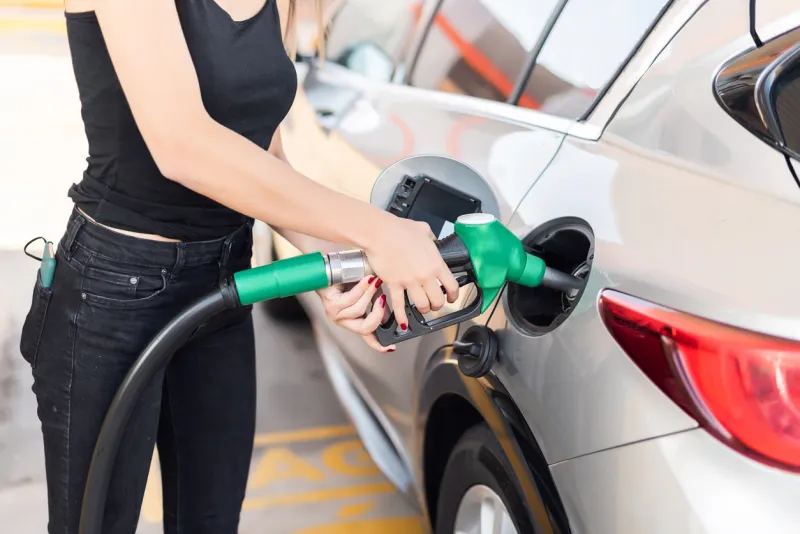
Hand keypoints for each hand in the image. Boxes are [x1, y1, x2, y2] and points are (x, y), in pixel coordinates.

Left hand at [317, 276, 395, 352]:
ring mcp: (336, 315)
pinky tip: (368, 280)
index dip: (379, 345)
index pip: (368, 337)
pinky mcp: (330, 305)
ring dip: (370, 294)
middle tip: (383, 299)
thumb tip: (387, 319)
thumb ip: (378, 306)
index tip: (391, 348)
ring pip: (358, 311)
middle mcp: (345, 321)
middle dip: (377, 314)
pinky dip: (362, 289)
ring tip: (376, 281)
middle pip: (364, 329)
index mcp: (355, 320)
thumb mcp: (370, 292)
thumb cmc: (349, 278)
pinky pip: (350, 299)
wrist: (331, 267)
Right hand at [362, 216, 458, 330]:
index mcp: (436, 263)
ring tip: (422, 308)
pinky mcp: (394, 285)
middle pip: (438, 300)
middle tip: (435, 304)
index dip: (454, 295)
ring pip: (422, 306)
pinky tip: (403, 323)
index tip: (451, 298)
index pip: (452, 286)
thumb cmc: (400, 229)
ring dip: (423, 309)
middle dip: (437, 305)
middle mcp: (425, 276)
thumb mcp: (424, 230)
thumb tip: (432, 241)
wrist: (380, 233)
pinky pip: (399, 305)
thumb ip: (431, 239)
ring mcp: (409, 282)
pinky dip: (401, 316)